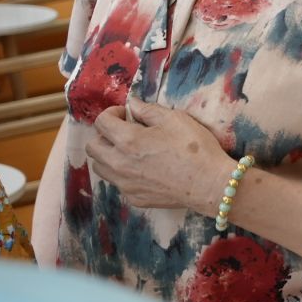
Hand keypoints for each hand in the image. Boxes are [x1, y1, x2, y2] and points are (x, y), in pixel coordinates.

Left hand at [86, 96, 231, 213]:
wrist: (209, 184)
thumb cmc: (195, 148)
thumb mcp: (175, 119)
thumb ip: (148, 110)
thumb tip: (132, 104)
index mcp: (127, 140)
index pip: (101, 122)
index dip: (112, 113)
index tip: (126, 114)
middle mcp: (119, 163)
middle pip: (92, 147)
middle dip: (104, 135)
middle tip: (124, 132)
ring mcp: (124, 184)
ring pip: (100, 167)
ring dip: (108, 155)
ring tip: (130, 151)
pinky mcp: (134, 198)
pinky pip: (117, 183)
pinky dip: (123, 173)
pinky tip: (143, 169)